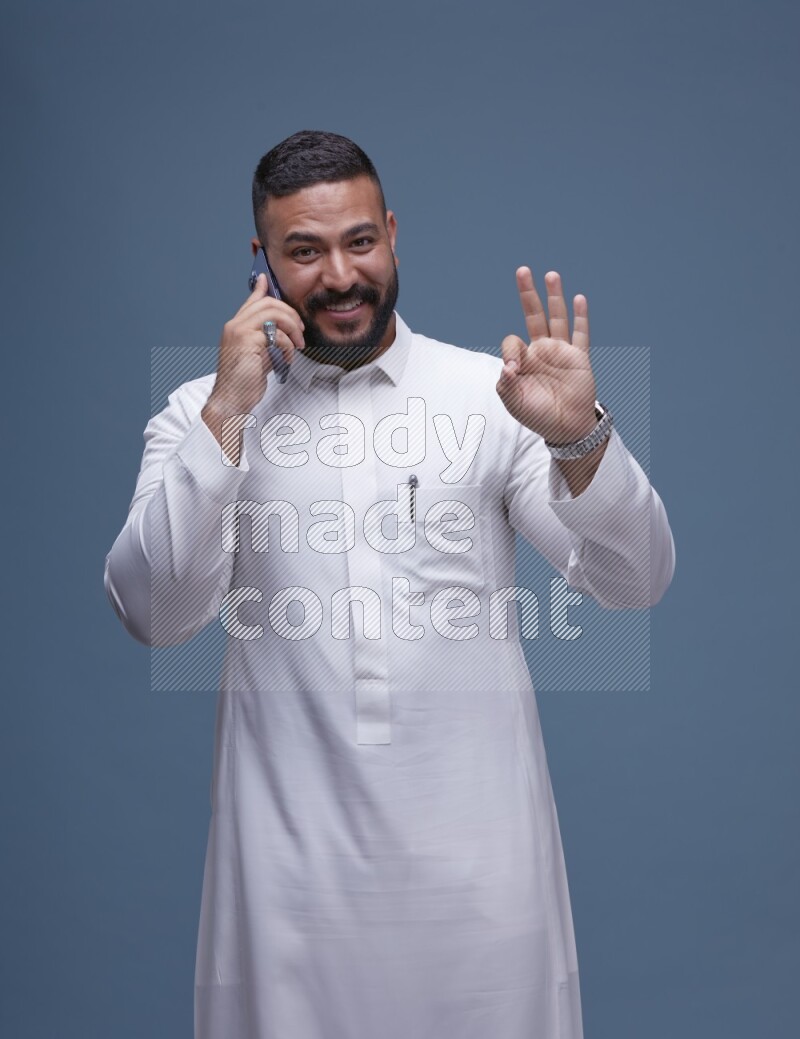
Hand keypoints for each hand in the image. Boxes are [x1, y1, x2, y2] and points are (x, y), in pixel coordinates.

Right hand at [205, 273, 305, 416]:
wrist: (231, 401)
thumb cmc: (243, 383)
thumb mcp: (258, 356)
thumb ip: (266, 340)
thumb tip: (281, 332)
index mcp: (235, 327)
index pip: (251, 301)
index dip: (261, 289)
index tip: (266, 280)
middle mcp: (235, 326)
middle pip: (268, 303)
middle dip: (290, 314)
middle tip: (300, 332)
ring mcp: (240, 332)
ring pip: (274, 313)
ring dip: (292, 328)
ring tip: (297, 345)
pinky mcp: (248, 342)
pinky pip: (277, 334)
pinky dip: (288, 347)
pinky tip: (287, 360)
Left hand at [496, 268, 596, 443]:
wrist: (565, 428)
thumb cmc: (537, 415)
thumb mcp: (513, 402)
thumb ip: (505, 384)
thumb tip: (507, 366)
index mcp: (522, 360)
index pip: (512, 341)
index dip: (511, 350)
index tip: (513, 368)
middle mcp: (541, 351)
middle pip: (533, 315)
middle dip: (527, 294)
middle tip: (522, 271)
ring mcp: (561, 352)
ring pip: (557, 318)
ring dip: (554, 296)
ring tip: (551, 274)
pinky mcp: (579, 358)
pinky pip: (581, 334)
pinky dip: (580, 317)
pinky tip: (579, 299)